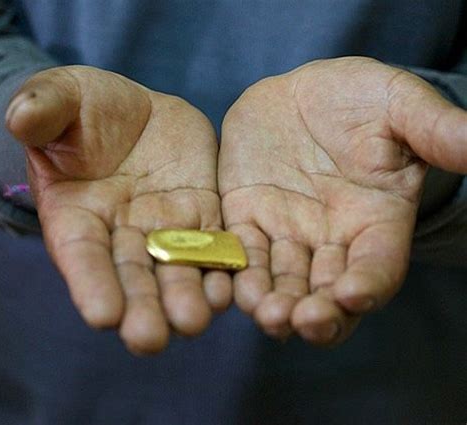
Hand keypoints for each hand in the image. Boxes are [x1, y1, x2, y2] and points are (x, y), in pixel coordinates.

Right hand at [7, 66, 230, 353]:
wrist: (136, 112)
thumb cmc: (88, 108)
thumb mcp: (63, 98)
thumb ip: (46, 108)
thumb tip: (22, 116)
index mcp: (79, 213)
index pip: (82, 254)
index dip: (90, 283)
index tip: (101, 314)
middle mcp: (122, 234)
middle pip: (132, 278)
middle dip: (141, 308)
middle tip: (150, 339)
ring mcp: (166, 230)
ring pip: (177, 271)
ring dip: (186, 298)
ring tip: (194, 320)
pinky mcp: (204, 218)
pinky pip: (215, 248)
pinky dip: (222, 269)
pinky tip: (231, 289)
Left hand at [219, 57, 466, 344]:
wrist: (299, 94)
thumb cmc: (356, 98)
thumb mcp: (397, 103)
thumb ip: (435, 129)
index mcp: (375, 220)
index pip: (377, 265)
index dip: (368, 283)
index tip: (353, 293)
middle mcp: (331, 239)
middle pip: (327, 293)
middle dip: (317, 314)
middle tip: (303, 322)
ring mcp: (286, 233)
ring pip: (281, 282)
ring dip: (273, 303)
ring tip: (266, 314)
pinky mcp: (247, 219)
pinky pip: (242, 252)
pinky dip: (238, 272)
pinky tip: (232, 286)